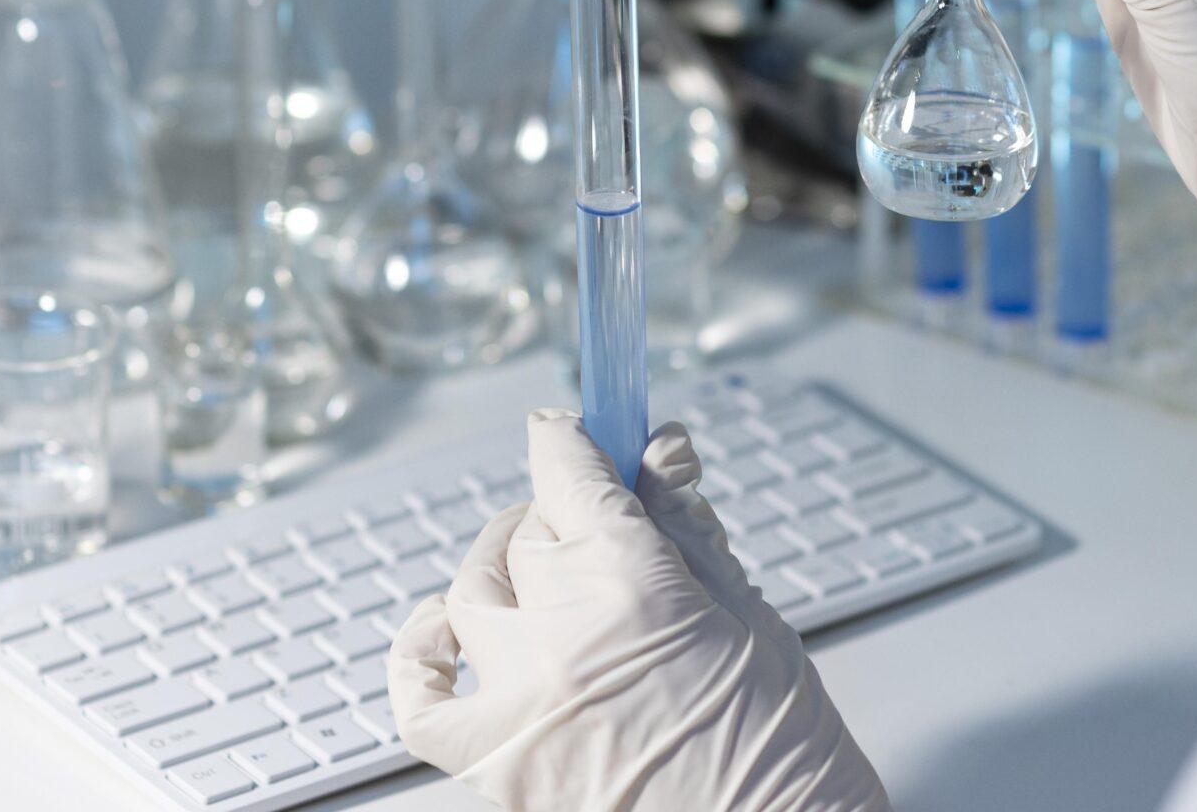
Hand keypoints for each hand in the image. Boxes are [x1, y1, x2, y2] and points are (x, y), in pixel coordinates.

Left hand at [387, 412, 888, 811]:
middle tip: (597, 528)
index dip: (570, 441)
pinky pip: (421, 701)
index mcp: (635, 582)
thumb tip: (661, 447)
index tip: (572, 431)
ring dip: (502, 570)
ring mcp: (523, 702)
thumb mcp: (745, 612)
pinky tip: (438, 632)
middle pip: (528, 534)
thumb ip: (684, 525)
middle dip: (561, 518)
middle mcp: (565, 635)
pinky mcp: (500, 765)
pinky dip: (419, 658)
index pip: (569, 472)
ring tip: (538, 576)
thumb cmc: (777, 744)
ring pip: (474, 595)